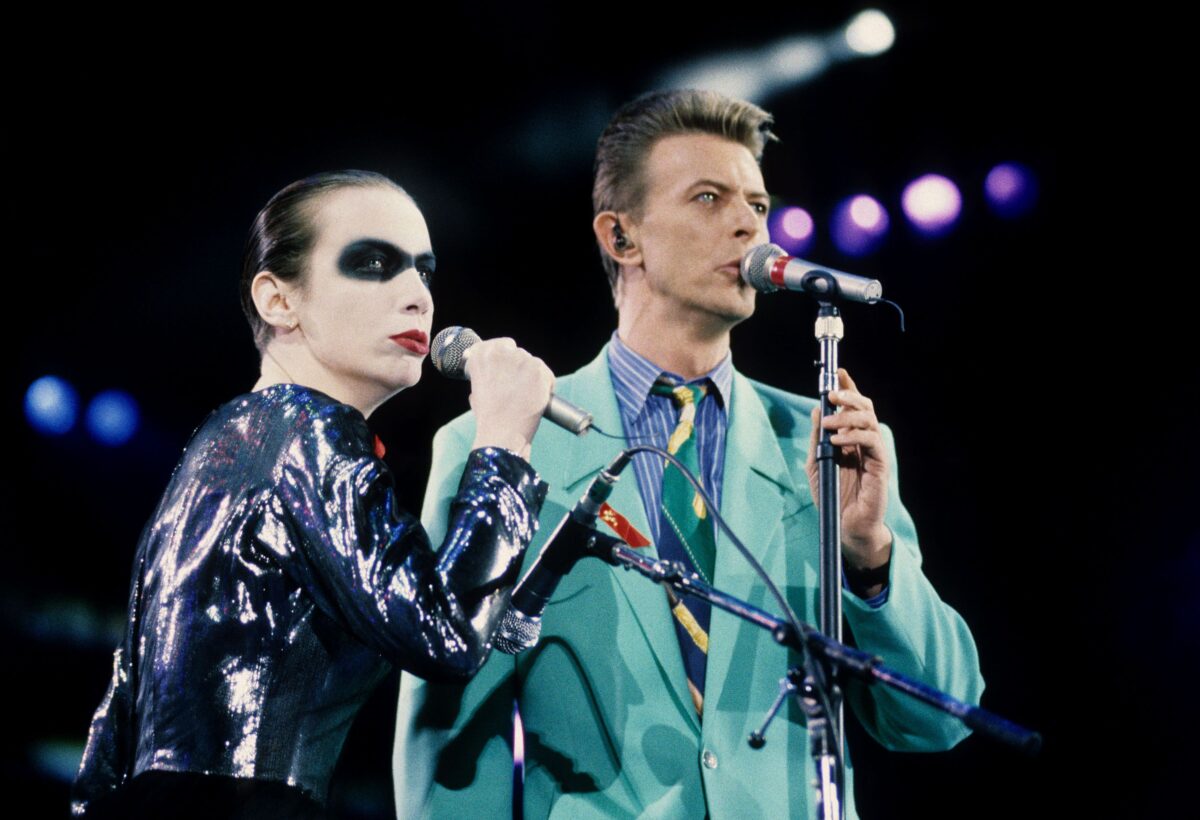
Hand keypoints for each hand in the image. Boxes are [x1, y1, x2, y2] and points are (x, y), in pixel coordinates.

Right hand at [466, 338, 554, 459]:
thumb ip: (485, 374)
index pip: (498, 345)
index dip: (504, 356)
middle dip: (517, 367)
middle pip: (516, 353)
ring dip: (530, 375)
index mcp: (481, 355)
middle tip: (516, 388)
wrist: (502, 433)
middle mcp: (501, 352)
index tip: (506, 368)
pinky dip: (544, 383)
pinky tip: (536, 397)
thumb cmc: (488, 417)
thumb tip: (496, 371)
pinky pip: (545, 373)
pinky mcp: (539, 370)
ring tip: (525, 396)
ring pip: (531, 362)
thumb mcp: (476, 390)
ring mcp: (522, 360)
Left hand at [805, 368, 891, 570]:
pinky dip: (854, 437)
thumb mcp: (816, 463)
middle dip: (849, 396)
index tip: (839, 374)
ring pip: (870, 421)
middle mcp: (864, 442)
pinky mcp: (880, 466)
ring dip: (848, 417)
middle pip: (865, 408)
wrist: (844, 526)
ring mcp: (873, 453)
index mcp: (850, 438)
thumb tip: (815, 409)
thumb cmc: (831, 496)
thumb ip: (816, 438)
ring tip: (829, 424)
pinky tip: (837, 441)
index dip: (848, 388)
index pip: (852, 407)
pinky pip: (872, 443)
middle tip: (832, 395)